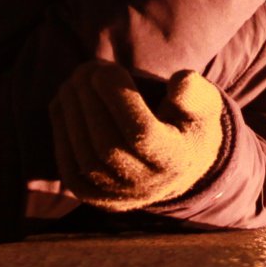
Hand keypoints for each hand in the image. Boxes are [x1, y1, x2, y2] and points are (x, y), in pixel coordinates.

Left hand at [50, 61, 225, 210]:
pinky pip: (69, 167)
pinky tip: (63, 102)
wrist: (177, 168)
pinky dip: (61, 132)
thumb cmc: (187, 124)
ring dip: (71, 114)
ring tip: (72, 82)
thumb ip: (196, 92)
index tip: (106, 69)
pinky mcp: (93, 197)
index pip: (142, 133)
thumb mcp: (204, 105)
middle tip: (84, 70)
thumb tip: (180, 80)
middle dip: (89, 103)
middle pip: (107, 146)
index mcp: (175, 160)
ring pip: (84, 158)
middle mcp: (146, 185)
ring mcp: (117, 196)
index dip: (118, 99)